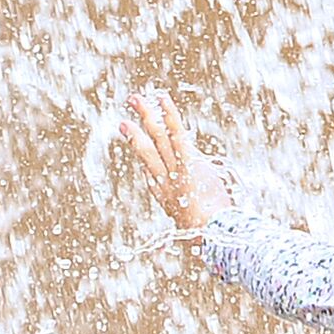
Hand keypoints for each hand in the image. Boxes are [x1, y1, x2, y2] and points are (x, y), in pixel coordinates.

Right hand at [121, 89, 228, 234]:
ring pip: (157, 137)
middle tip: (124, 121)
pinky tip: (162, 99)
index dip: (144, 157)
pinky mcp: (187, 160)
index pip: (150, 173)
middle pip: (146, 151)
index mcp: (164, 197)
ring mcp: (174, 168)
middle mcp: (163, 180)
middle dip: (134, 134)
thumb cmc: (209, 234)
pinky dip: (170, 115)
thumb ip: (197, 219)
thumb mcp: (197, 228)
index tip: (135, 144)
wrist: (210, 233)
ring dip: (147, 116)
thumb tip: (202, 226)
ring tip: (136, 99)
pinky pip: (176, 133)